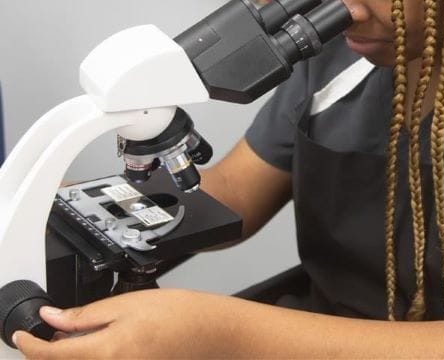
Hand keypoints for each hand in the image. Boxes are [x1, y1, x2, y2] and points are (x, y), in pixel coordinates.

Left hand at [13, 288, 227, 358]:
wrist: (207, 331)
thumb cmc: (176, 313)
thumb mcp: (127, 303)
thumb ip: (86, 315)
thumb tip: (52, 318)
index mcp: (107, 352)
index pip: (52, 356)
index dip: (30, 347)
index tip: (21, 336)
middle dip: (49, 354)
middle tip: (53, 332)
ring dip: (70, 358)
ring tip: (76, 339)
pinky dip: (90, 358)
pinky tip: (96, 347)